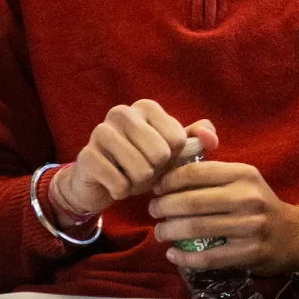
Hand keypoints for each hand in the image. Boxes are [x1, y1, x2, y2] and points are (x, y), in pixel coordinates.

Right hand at [50, 102, 217, 218]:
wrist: (101, 182)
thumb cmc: (141, 163)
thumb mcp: (171, 152)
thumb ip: (195, 142)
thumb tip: (211, 139)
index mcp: (146, 107)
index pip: (178, 140)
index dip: (172, 159)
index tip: (158, 159)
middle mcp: (122, 112)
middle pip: (161, 154)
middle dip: (156, 172)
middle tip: (143, 170)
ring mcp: (100, 132)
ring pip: (140, 169)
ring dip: (138, 183)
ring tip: (129, 177)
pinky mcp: (87, 156)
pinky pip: (120, 184)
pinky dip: (122, 191)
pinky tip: (113, 184)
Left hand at [151, 158, 298, 275]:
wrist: (293, 235)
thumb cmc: (259, 204)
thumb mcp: (243, 179)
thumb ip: (212, 170)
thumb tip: (170, 165)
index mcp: (243, 174)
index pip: (195, 172)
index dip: (169, 180)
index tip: (156, 188)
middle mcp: (248, 198)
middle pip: (192, 202)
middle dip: (164, 207)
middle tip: (153, 211)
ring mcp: (250, 226)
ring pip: (197, 229)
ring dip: (169, 231)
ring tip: (160, 232)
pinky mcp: (250, 253)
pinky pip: (209, 257)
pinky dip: (186, 258)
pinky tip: (173, 255)